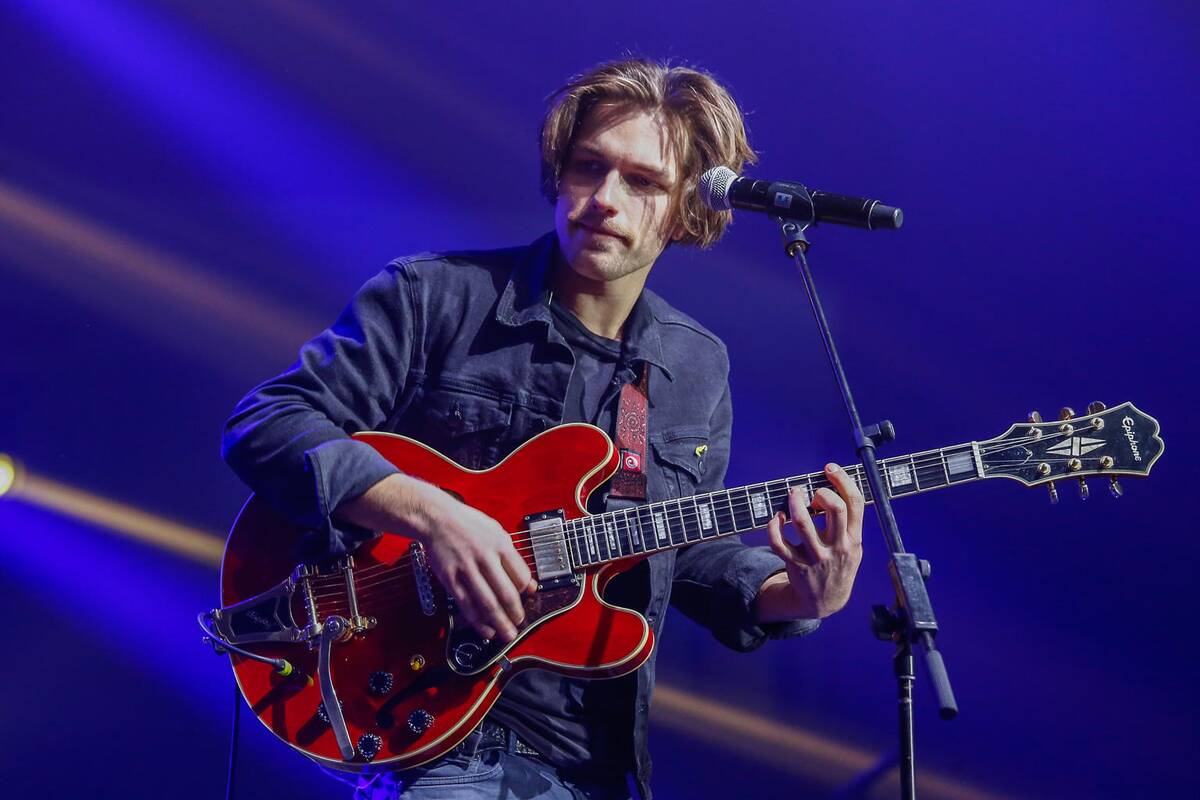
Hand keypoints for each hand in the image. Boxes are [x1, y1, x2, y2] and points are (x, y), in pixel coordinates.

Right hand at [413, 488, 536, 641]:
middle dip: (515, 613)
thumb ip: (514, 558)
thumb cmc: (469, 524)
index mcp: (500, 545)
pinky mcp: (449, 577)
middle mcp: (484, 557)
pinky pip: (465, 603)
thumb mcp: (498, 533)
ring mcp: (466, 568)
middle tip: (519, 623)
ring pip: (486, 602)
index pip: (520, 575)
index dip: (525, 591)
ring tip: (507, 634)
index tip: (526, 599)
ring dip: (499, 622)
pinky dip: (477, 620)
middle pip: (506, 592)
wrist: (437, 518)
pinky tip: (485, 630)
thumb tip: (530, 584)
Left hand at [762, 463, 863, 619]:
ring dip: (794, 503)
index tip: (829, 468)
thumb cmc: (838, 563)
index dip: (843, 480)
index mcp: (853, 538)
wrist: (826, 601)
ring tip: (792, 494)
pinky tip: (776, 518)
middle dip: (821, 492)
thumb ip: (847, 521)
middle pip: (835, 509)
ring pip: (802, 523)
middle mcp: (837, 546)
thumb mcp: (853, 545)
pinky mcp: (796, 565)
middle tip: (810, 491)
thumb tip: (830, 486)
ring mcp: (816, 557)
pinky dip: (773, 526)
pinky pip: (778, 542)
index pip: (855, 503)